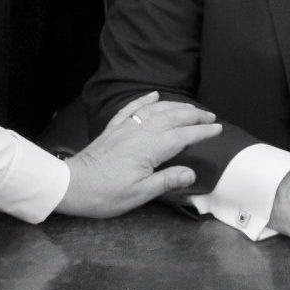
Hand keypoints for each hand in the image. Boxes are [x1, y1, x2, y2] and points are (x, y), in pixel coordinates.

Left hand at [57, 93, 222, 217]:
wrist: (71, 185)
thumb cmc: (105, 194)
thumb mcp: (139, 194)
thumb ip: (166, 181)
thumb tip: (192, 173)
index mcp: (149, 149)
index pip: (183, 136)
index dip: (202, 132)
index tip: (218, 129)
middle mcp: (139, 132)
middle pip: (172, 118)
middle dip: (194, 116)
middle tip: (211, 117)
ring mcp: (125, 128)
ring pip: (155, 110)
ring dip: (175, 106)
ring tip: (191, 108)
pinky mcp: (113, 129)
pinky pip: (132, 108)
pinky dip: (145, 99)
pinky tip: (154, 94)